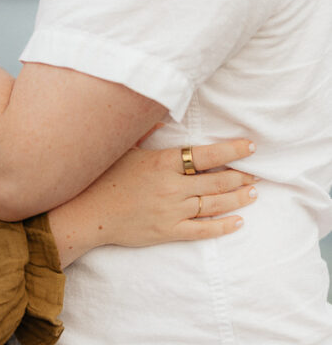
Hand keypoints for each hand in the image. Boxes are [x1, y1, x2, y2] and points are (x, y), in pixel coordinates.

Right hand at [48, 138, 257, 266]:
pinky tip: (238, 221)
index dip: (232, 150)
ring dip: (238, 198)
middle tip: (258, 173)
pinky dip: (222, 226)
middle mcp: (171, 186)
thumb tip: (162, 113)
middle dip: (241, 176)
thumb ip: (145, 131)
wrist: (87, 213)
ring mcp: (171, 211)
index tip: (250, 147)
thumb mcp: (123, 149)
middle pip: (217, 180)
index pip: (206, 154)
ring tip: (253, 193)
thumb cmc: (102, 177)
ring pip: (214, 204)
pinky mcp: (168, 231)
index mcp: (162, 163)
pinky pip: (202, 230)